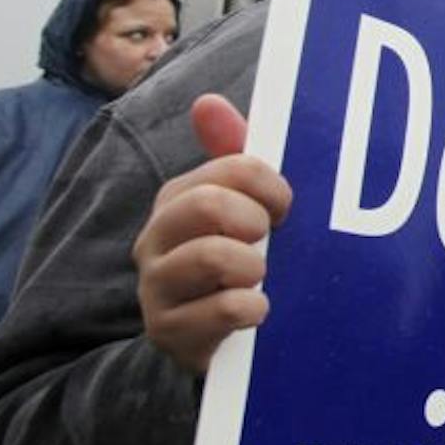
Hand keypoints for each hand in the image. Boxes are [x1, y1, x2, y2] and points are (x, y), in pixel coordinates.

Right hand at [135, 96, 292, 374]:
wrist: (223, 342)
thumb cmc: (240, 264)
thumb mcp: (246, 209)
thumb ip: (235, 156)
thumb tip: (206, 101)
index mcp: (178, 199)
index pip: (231, 168)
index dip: (271, 185)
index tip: (287, 208)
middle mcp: (157, 239)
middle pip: (208, 203)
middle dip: (254, 219)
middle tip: (269, 240)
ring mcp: (158, 287)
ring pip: (210, 256)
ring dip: (252, 266)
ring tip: (260, 278)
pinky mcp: (169, 333)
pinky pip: (216, 311)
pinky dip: (249, 308)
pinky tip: (258, 310)